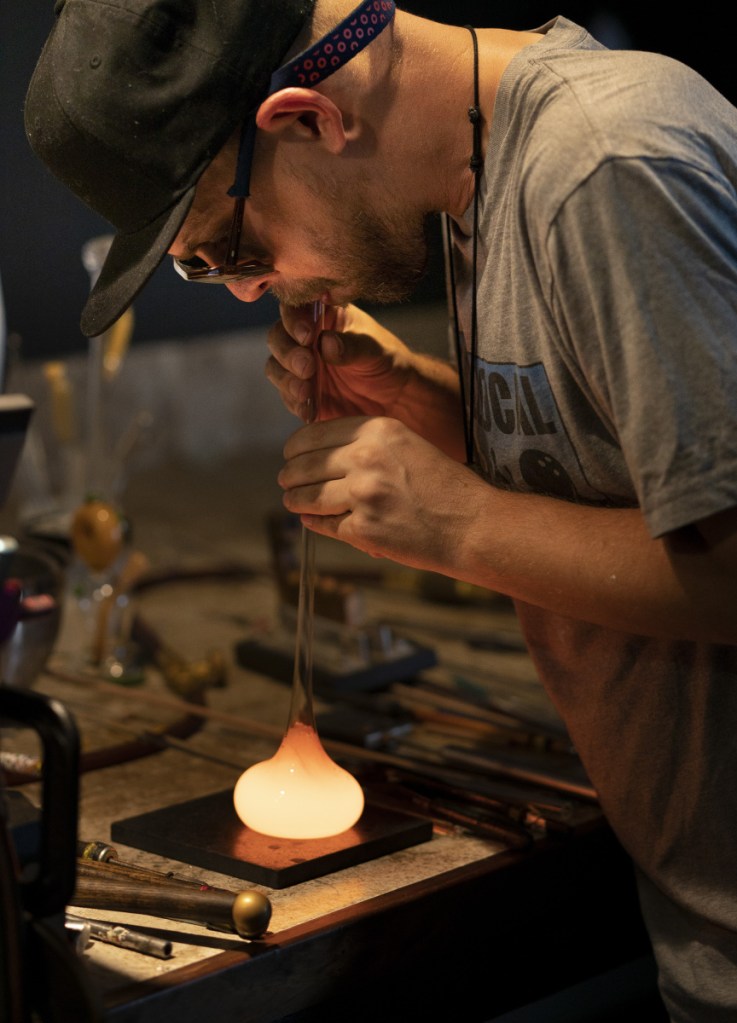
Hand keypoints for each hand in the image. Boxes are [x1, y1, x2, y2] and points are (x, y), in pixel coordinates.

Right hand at [266, 303, 413, 421]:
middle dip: (288, 353)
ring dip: (287, 380)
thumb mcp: (375, 350)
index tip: (307, 337)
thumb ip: (351, 346)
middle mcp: (307, 339)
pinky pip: (288, 396)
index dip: (294, 320)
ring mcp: (302, 367)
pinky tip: (309, 410)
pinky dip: (295, 403)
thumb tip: (325, 342)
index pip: (297, 309)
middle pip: (278, 338)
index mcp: (324, 316)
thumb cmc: (387, 362)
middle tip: (307, 368)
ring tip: (306, 392)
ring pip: (276, 368)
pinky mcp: (302, 394)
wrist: (395, 399)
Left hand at [278, 415, 485, 570]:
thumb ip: (367, 444)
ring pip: (307, 497)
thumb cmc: (445, 486)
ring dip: (295, 501)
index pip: (314, 434)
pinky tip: (311, 521)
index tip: (292, 456)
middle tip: (286, 482)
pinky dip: (314, 524)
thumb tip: (321, 453)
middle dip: (290, 476)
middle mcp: (365, 457)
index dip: (296, 447)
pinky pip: (324, 525)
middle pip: (303, 465)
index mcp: (377, 430)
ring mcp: (362, 494)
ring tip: (293, 503)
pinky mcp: (363, 529)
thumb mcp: (407, 445)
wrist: (473, 525)